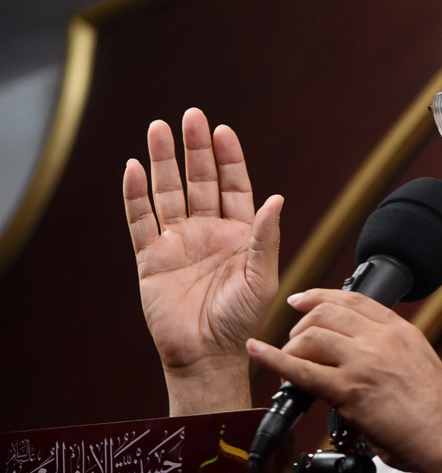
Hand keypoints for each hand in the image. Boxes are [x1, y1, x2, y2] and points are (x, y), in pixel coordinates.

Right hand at [124, 108, 281, 412]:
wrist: (206, 357)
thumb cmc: (240, 323)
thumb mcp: (261, 279)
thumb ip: (266, 238)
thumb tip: (277, 199)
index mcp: (239, 234)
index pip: (234, 185)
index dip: (229, 158)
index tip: (223, 131)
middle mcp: (208, 232)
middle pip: (199, 180)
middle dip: (195, 148)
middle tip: (192, 116)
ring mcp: (177, 242)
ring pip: (168, 192)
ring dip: (163, 161)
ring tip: (158, 129)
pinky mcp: (150, 257)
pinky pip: (140, 220)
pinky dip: (135, 194)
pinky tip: (133, 168)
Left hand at [246, 290, 441, 472]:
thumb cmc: (437, 412)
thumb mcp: (418, 363)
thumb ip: (390, 352)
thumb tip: (360, 357)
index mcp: (399, 331)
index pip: (353, 300)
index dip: (320, 296)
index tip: (303, 299)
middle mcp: (380, 339)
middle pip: (326, 313)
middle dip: (302, 323)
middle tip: (293, 338)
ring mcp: (363, 362)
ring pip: (312, 336)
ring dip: (291, 345)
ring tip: (286, 358)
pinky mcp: (349, 390)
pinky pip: (302, 370)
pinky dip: (274, 359)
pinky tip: (259, 353)